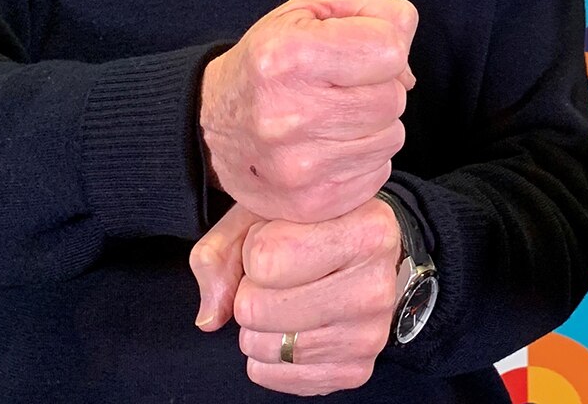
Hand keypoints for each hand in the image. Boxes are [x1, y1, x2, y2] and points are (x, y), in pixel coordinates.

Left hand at [190, 197, 405, 395]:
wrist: (361, 256)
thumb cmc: (311, 229)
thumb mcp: (265, 212)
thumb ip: (223, 252)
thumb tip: (211, 316)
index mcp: (368, 229)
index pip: (266, 258)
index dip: (255, 247)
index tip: (280, 237)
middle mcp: (377, 284)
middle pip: (257, 308)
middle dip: (252, 292)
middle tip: (281, 276)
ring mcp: (369, 334)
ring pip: (264, 345)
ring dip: (261, 326)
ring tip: (288, 300)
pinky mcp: (355, 370)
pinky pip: (274, 376)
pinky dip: (270, 358)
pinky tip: (294, 329)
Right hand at [202, 0, 416, 222]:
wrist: (210, 122)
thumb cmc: (271, 59)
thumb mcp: (312, 8)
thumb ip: (377, 14)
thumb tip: (407, 67)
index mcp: (288, 56)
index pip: (390, 51)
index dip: (381, 46)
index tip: (354, 52)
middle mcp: (289, 115)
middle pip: (394, 98)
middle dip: (377, 88)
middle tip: (339, 88)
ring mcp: (299, 168)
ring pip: (391, 137)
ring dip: (372, 125)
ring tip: (331, 117)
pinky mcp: (311, 203)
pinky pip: (378, 173)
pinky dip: (363, 158)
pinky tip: (328, 147)